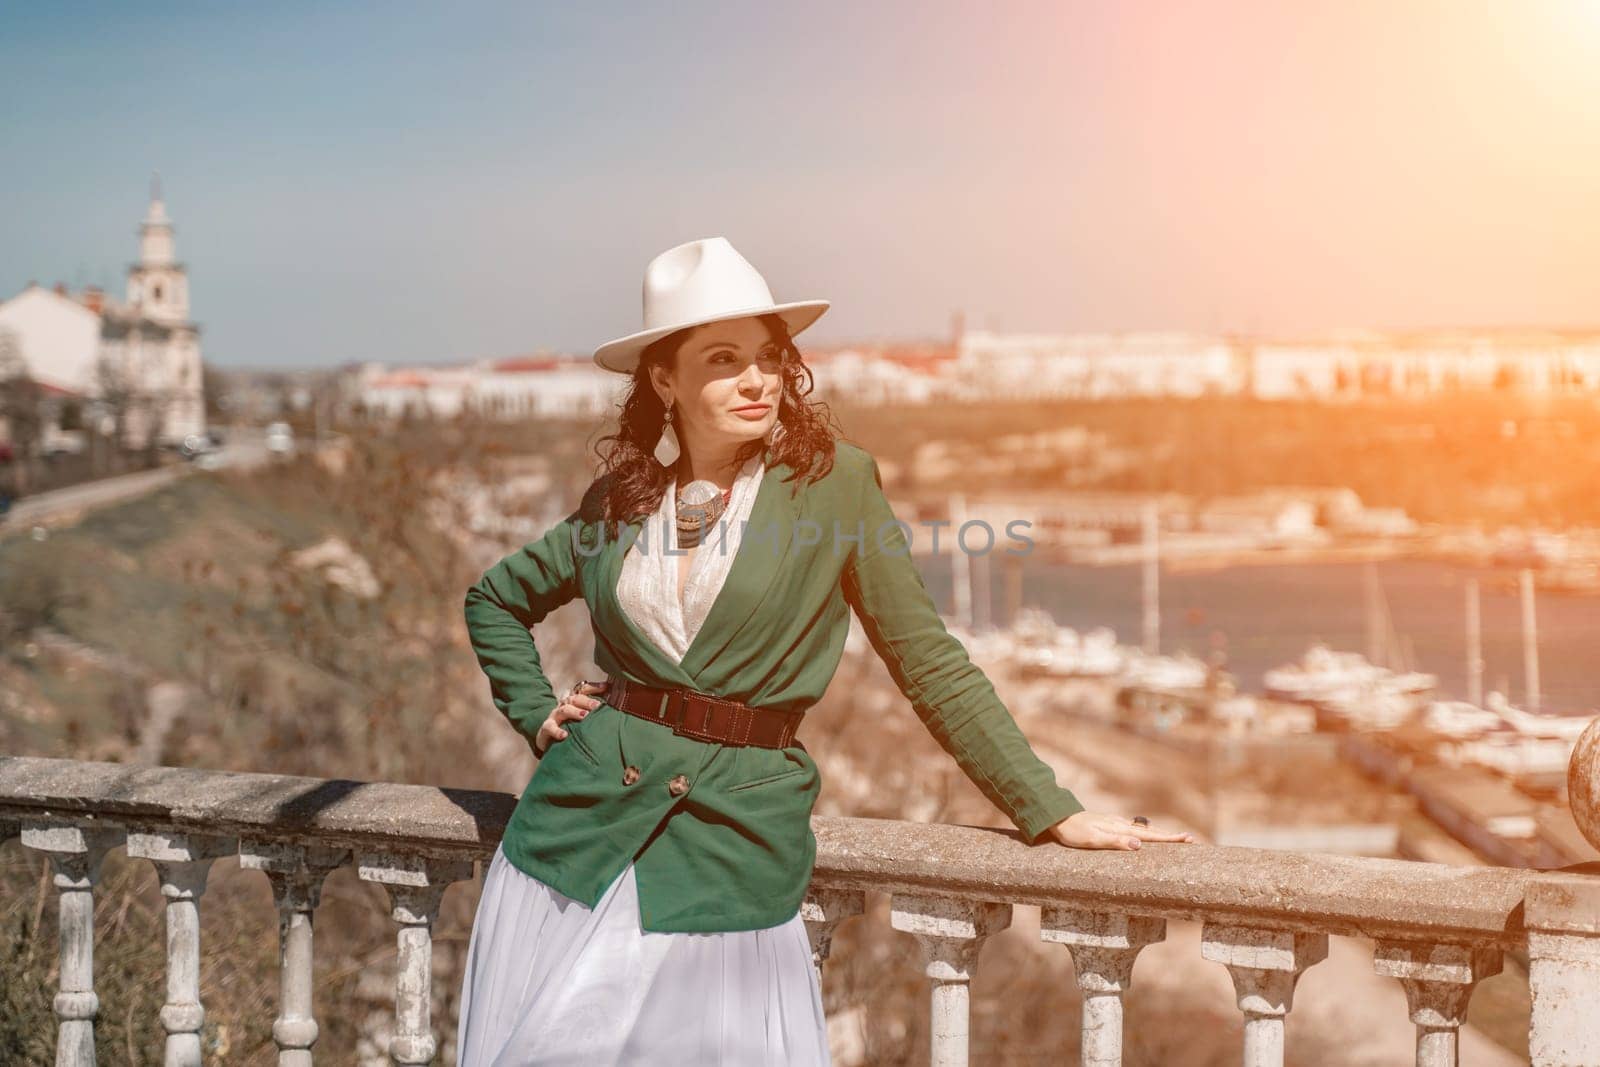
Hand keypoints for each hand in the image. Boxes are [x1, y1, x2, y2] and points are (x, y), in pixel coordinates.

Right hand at [533, 680, 608, 758]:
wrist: (547, 739)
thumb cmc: (570, 727)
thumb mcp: (583, 718)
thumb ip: (596, 712)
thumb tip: (616, 704)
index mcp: (574, 701)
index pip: (583, 690)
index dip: (594, 687)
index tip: (607, 687)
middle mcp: (564, 706)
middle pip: (575, 698)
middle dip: (587, 701)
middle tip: (597, 706)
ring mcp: (554, 716)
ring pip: (564, 710)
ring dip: (575, 712)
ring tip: (585, 716)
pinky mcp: (546, 729)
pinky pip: (550, 728)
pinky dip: (557, 731)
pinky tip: (564, 735)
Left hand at [1047, 810, 1195, 850]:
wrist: (1057, 817)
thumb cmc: (1073, 832)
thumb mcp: (1092, 839)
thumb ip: (1115, 842)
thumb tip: (1139, 845)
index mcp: (1119, 828)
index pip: (1150, 835)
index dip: (1169, 839)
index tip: (1188, 839)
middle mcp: (1120, 824)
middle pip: (1151, 831)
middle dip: (1170, 836)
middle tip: (1190, 839)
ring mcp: (1114, 823)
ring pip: (1143, 829)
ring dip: (1160, 834)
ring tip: (1174, 838)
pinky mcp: (1108, 824)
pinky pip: (1133, 829)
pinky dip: (1146, 832)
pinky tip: (1145, 835)